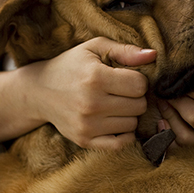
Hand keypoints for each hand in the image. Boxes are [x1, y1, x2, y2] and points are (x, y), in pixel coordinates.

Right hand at [30, 37, 155, 149]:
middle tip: (121, 91)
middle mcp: (91, 103)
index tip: (127, 78)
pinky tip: (116, 121)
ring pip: (132, 124)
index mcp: (95, 78)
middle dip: (135, 97)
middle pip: (139, 106)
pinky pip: (121, 144)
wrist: (39, 91)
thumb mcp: (95, 48)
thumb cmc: (72, 66)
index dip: (139, 80)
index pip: (140, 85)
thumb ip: (126, 51)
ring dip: (129, 114)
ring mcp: (88, 125)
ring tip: (114, 104)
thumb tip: (154, 55)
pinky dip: (125, 134)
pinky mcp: (85, 140)